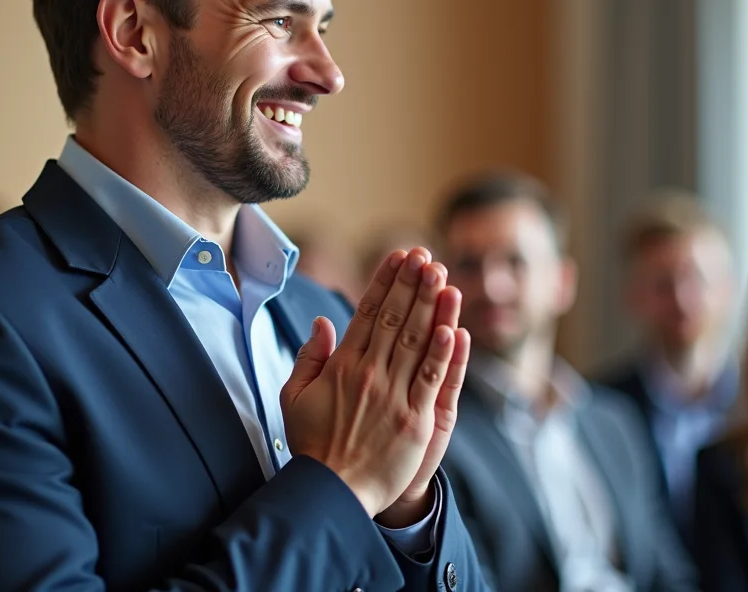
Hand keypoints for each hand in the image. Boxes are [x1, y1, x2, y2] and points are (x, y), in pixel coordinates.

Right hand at [281, 247, 459, 517]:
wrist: (331, 491)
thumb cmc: (313, 445)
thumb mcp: (295, 397)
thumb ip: (310, 357)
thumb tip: (323, 321)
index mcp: (343, 366)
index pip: (368, 313)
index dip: (385, 282)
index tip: (399, 257)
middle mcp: (369, 375)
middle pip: (395, 319)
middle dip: (411, 284)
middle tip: (424, 255)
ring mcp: (394, 397)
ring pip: (416, 342)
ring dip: (430, 306)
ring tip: (441, 276)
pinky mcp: (415, 421)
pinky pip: (431, 380)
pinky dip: (442, 353)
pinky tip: (452, 327)